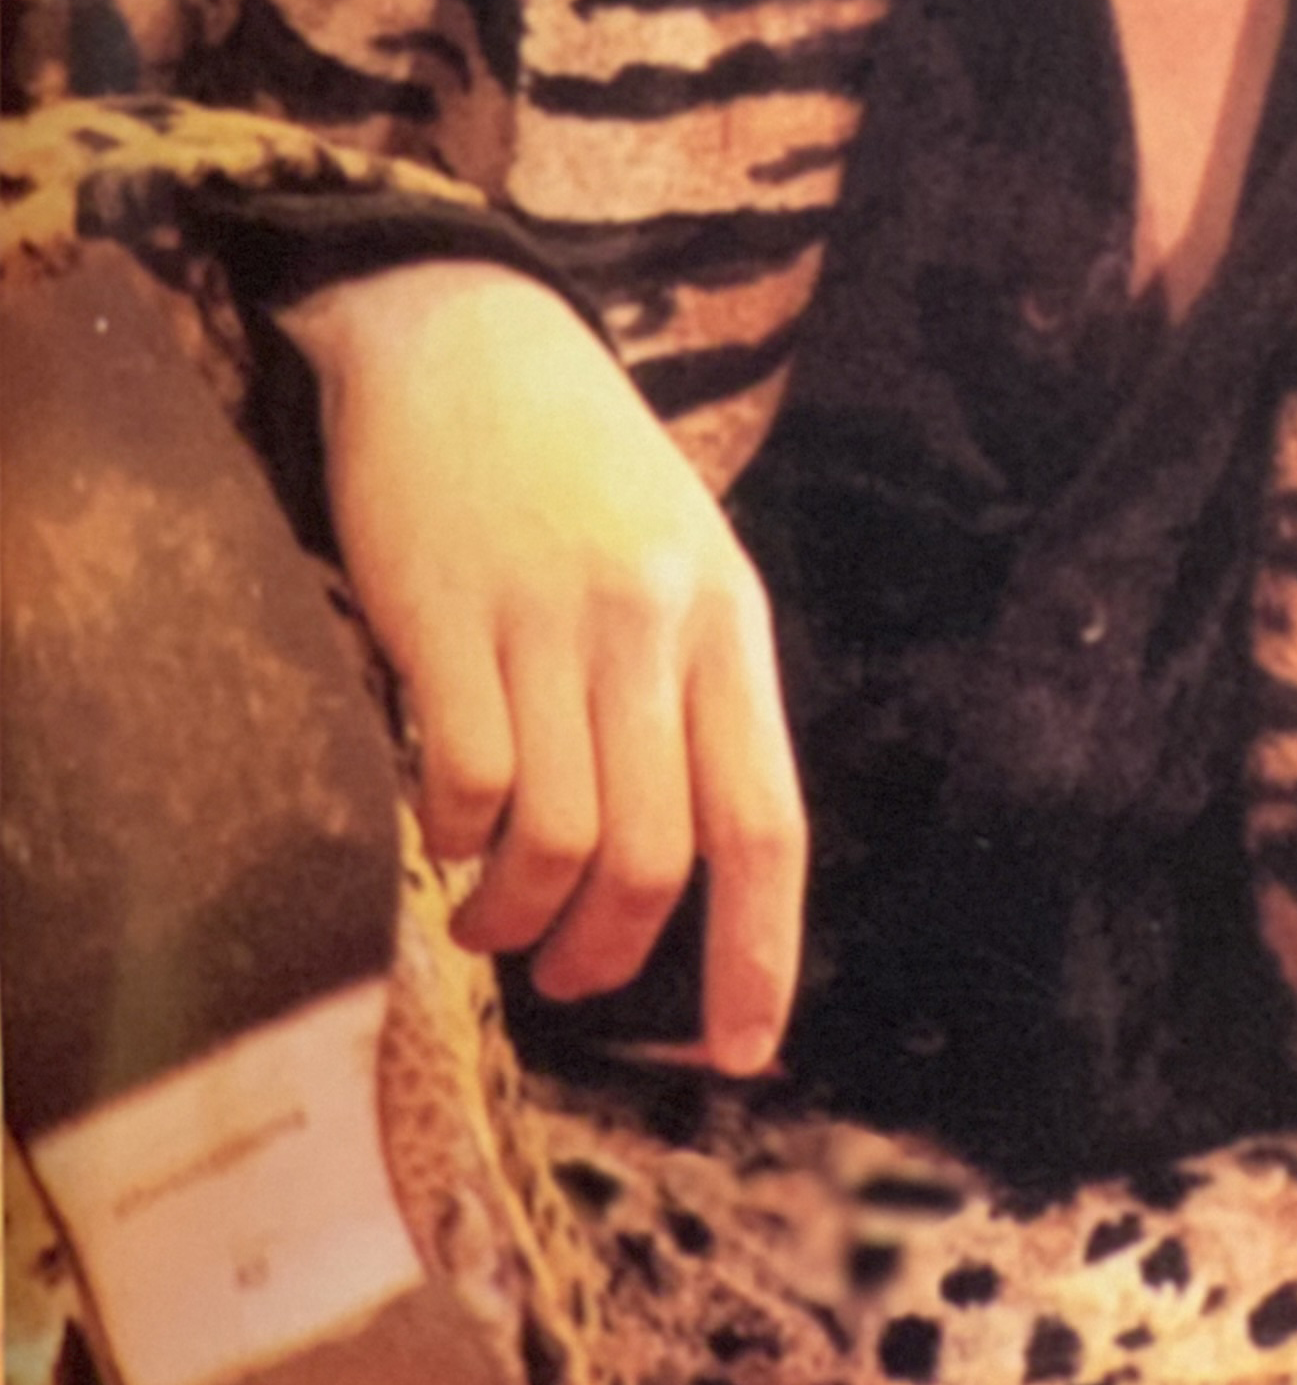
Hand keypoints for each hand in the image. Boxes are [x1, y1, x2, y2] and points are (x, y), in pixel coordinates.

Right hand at [281, 258, 805, 1075]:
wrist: (465, 334)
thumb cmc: (577, 466)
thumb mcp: (678, 560)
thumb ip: (692, 690)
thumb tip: (685, 864)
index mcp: (728, 619)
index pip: (767, 818)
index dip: (760, 950)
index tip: (745, 1050)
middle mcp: (654, 624)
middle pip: (657, 856)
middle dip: (610, 957)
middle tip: (567, 976)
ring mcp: (549, 619)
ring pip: (558, 840)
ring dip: (516, 918)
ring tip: (489, 920)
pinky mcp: (445, 615)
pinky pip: (462, 784)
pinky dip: (449, 843)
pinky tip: (441, 835)